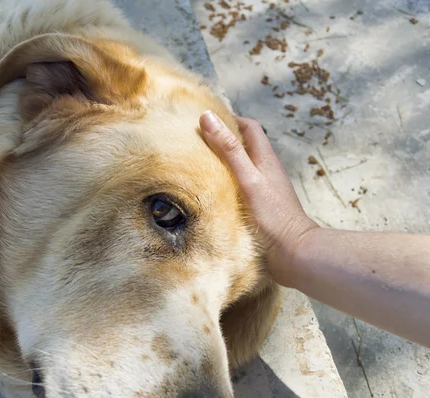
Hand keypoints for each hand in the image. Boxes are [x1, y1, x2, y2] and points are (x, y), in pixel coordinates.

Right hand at [199, 111, 318, 285]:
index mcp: (265, 159)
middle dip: (221, 139)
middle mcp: (264, 172)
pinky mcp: (256, 208)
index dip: (229, 119)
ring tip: (196, 164)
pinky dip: (223, 184)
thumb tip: (207, 117)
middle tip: (195, 140)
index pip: (249, 128)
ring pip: (240, 168)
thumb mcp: (248, 178)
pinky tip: (208, 193)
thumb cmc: (273, 216)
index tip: (206, 119)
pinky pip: (237, 187)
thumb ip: (229, 150)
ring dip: (221, 163)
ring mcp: (261, 190)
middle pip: (243, 146)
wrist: (293, 254)